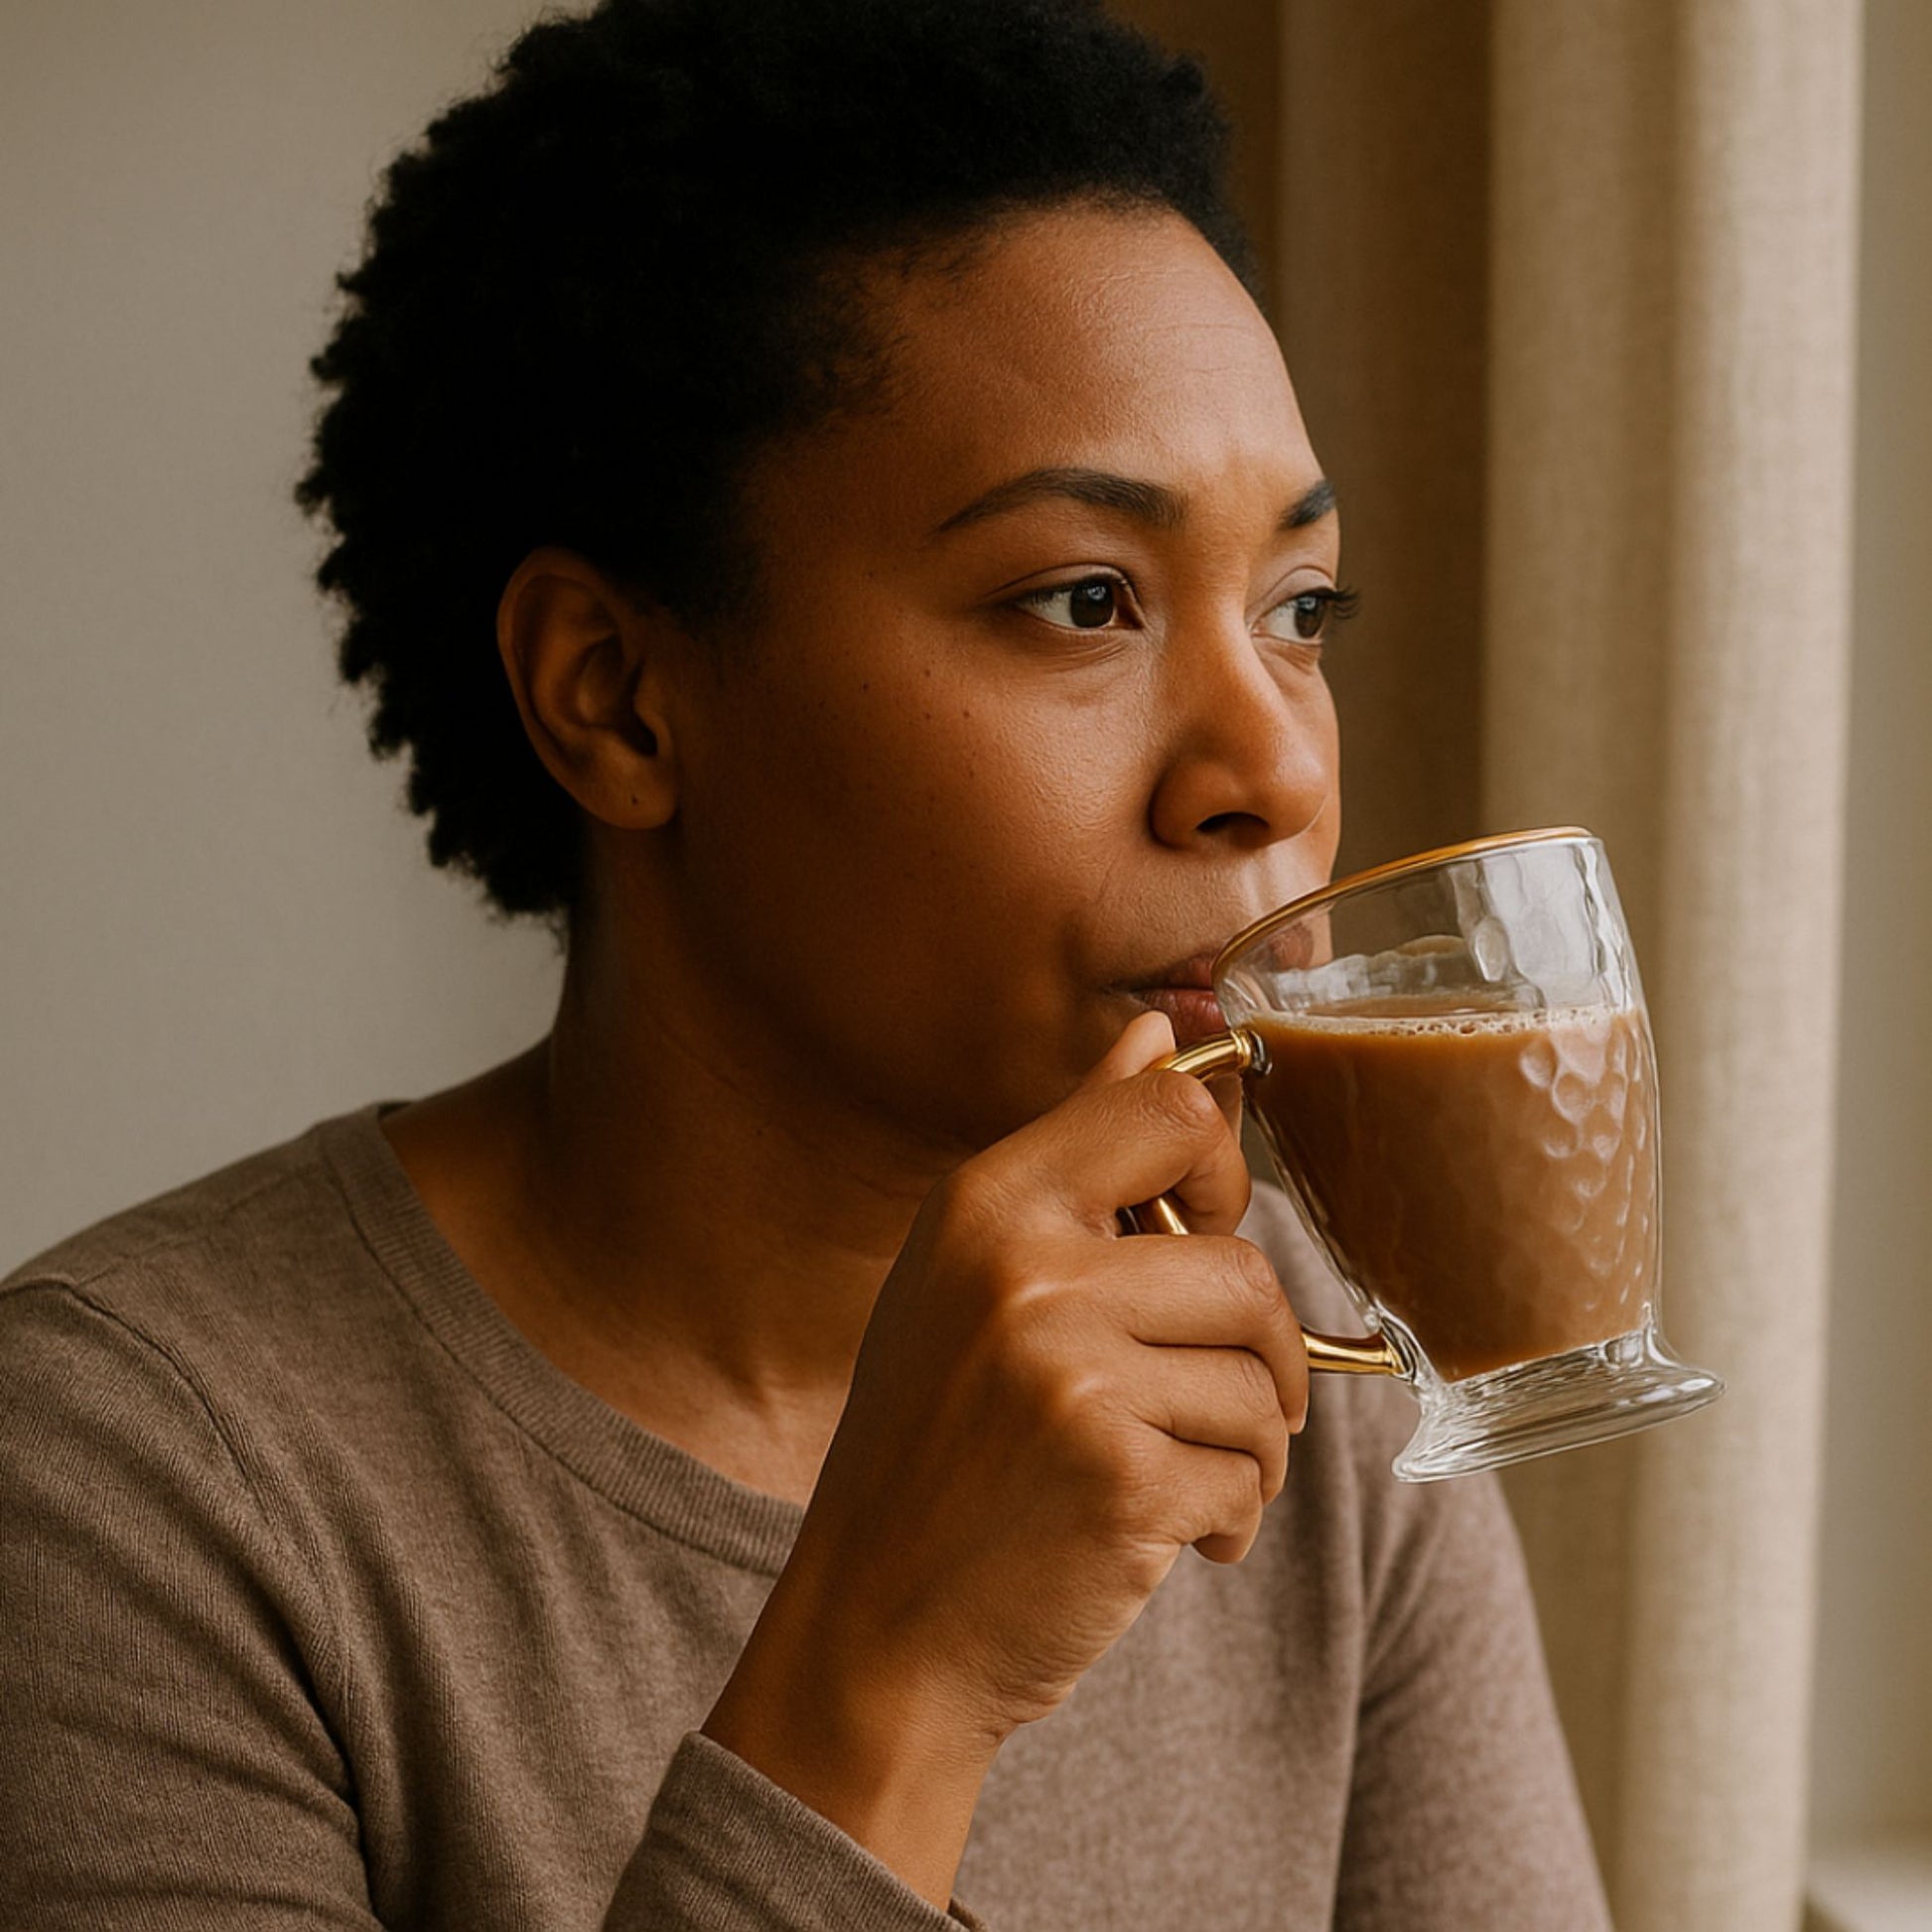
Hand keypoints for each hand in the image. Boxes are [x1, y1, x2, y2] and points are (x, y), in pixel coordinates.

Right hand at [703, 1011, 1308, 1902]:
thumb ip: (1076, 1148)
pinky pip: (1248, 1475)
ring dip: (1244, 1447)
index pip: (1168, 1111)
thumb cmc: (936, 1445)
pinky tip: (1161, 1537)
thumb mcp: (972, 1274)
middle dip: (1254, 1355)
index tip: (1203, 1235)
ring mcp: (1068, 1376)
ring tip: (1168, 1475)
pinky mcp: (1118, 1481)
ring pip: (1262, 1382)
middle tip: (1202, 1407)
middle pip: (1246, 1267)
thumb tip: (1156, 1027)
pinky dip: (1228, 1518)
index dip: (1220, 1170)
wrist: (880, 1630)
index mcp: (985, 1203)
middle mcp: (1024, 1271)